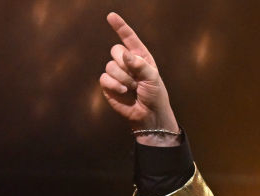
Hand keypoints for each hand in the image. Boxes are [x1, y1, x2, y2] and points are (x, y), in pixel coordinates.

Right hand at [99, 12, 179, 143]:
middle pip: (115, 50)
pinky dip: (114, 84)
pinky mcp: (109, 85)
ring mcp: (117, 73)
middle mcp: (127, 63)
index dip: (120, 27)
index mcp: (140, 57)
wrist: (149, 115)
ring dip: (123, 78)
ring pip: (110, 65)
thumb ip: (140, 64)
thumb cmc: (155, 95)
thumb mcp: (153, 78)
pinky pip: (104, 78)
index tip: (111, 16)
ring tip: (133, 88)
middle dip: (124, 64)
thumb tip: (125, 53)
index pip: (129, 38)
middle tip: (136, 78)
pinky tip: (123, 91)